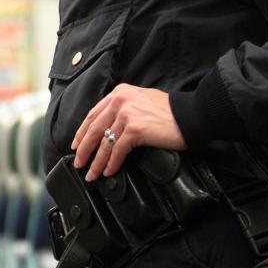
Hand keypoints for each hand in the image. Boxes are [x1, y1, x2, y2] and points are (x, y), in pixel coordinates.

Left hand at [70, 84, 186, 180]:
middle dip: (84, 149)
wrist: (192, 115)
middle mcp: (120, 100)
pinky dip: (111, 163)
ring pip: (104, 143)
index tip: (76, 145)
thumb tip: (109, 126)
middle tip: (79, 163)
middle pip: (94, 129)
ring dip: (96, 162)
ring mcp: (127, 114)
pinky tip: (108, 171)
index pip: (93, 114)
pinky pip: (117, 150)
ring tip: (91, 174)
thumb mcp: (142, 100)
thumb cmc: (171, 112)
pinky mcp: (135, 129)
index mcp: (120, 93)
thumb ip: (125, 107)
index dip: (82, 132)